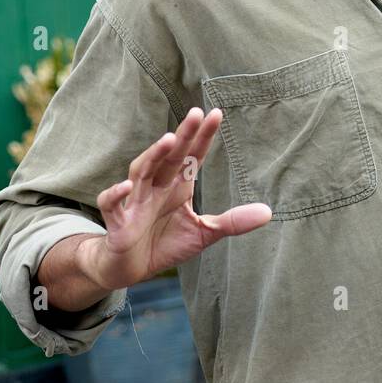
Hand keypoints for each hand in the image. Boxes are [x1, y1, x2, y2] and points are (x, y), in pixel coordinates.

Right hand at [86, 107, 271, 291]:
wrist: (129, 269)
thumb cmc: (164, 243)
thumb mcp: (203, 233)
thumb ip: (232, 221)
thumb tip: (268, 212)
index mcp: (176, 185)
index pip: (192, 156)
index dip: (203, 136)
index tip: (217, 114)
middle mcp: (156, 187)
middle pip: (169, 156)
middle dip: (182, 135)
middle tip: (195, 113)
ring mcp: (135, 202)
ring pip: (141, 172)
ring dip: (153, 155)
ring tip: (169, 140)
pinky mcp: (118, 223)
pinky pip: (112, 204)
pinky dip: (116, 194)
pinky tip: (127, 186)